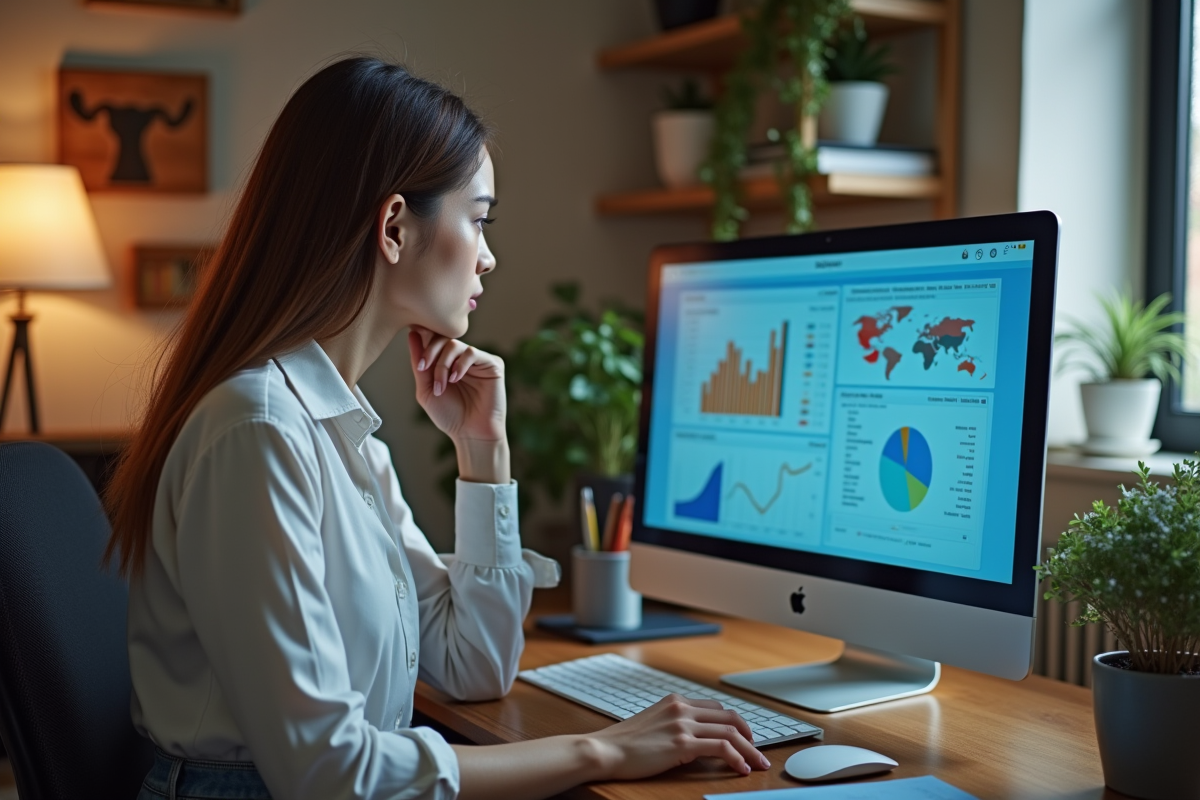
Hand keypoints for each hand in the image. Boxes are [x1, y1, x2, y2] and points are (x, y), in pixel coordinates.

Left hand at [407, 327, 509, 482]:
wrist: (470, 434)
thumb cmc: (449, 416)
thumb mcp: (426, 390)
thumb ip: (419, 364)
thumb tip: (411, 334)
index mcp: (447, 362)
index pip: (433, 339)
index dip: (422, 342)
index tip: (417, 363)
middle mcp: (462, 358)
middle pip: (442, 338)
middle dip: (430, 352)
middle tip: (423, 369)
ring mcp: (478, 360)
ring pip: (455, 345)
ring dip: (442, 364)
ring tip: (441, 385)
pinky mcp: (493, 364)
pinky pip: (472, 352)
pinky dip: (460, 364)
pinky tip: (455, 379)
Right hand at [586, 694, 768, 779]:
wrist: (605, 750)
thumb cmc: (625, 743)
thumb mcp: (654, 723)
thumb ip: (675, 724)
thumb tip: (696, 739)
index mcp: (676, 700)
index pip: (717, 708)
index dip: (737, 723)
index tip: (746, 737)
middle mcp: (682, 708)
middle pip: (730, 717)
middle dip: (750, 735)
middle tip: (758, 751)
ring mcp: (682, 724)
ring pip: (731, 732)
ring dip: (750, 750)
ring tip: (758, 763)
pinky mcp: (682, 743)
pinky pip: (721, 747)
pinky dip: (737, 758)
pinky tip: (741, 768)